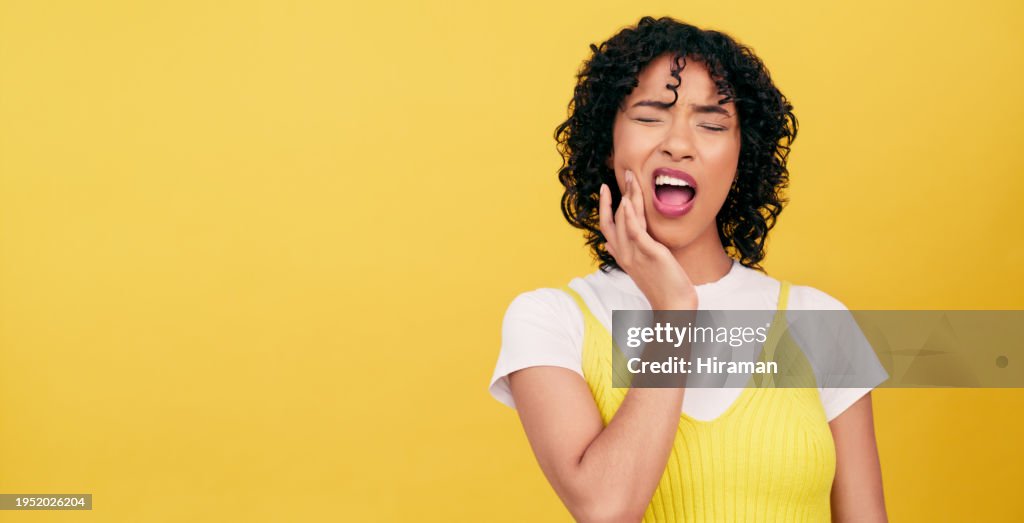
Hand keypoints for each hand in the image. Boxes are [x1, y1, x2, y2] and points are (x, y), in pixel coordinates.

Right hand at [599, 170, 697, 309]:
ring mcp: (635, 253)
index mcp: (621, 255)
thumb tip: (608, 245)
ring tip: (630, 177)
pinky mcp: (649, 253)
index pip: (607, 226)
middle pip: (614, 218)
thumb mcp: (639, 268)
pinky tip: (629, 201)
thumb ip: (624, 254)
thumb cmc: (661, 287)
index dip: (605, 206)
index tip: (607, 189)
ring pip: (625, 219)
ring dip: (627, 195)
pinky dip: (631, 215)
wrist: (673, 306)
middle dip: (618, 193)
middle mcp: (624, 253)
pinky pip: (636, 231)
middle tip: (625, 173)